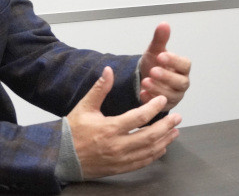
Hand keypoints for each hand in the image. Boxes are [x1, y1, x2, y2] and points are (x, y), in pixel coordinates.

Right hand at [66, 66, 181, 179]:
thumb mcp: (85, 106)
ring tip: (175, 131)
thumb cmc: (73, 131)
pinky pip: (141, 163)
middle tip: (177, 117)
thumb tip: (109, 70)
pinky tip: (162, 147)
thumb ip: (100, 89)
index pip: (138, 118)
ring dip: (164, 140)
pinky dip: (154, 155)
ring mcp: (119, 159)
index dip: (153, 108)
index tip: (163, 100)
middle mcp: (116, 146)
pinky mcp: (119, 168)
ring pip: (148, 151)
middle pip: (149, 136)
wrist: (61, 157)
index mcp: (109, 128)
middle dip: (166, 126)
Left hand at [139, 23, 190, 110]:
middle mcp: (181, 83)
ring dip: (158, 89)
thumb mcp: (155, 50)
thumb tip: (164, 24)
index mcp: (182, 68)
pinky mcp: (166, 105)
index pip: (185, 65)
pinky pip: (161, 106)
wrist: (145, 77)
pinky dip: (151, 100)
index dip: (174, 61)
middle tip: (153, 71)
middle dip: (167, 77)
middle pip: (181, 82)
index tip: (161, 56)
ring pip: (171, 95)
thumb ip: (160, 39)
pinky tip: (142, 94)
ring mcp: (175, 95)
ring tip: (145, 82)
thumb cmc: (155, 63)